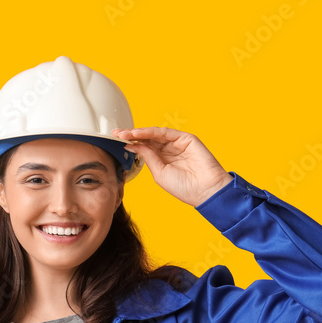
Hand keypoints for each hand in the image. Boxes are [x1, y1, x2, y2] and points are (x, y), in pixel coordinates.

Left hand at [112, 127, 232, 206]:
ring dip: (138, 132)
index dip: (131, 144)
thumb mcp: (160, 174)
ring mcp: (177, 143)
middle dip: (131, 136)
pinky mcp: (185, 138)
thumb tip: (134, 146)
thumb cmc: (185, 187)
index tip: (116, 142)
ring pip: (154, 134)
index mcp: (162, 160)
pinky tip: (138, 134)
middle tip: (116, 133)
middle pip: (147, 139)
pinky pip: (165, 132)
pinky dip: (150, 132)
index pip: (144, 148)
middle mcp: (169, 150)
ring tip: (124, 134)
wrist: (205, 190)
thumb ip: (149, 158)